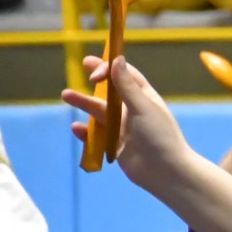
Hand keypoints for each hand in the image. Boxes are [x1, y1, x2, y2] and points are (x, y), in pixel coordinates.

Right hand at [62, 58, 209, 199]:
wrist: (165, 172)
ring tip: (65, 95)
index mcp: (144, 97)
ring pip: (99, 112)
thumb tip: (117, 59)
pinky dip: (86, 132)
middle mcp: (132, 110)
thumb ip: (127, 86)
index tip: (95, 70)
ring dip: (84, 103)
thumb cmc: (159, 136)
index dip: (111, 67)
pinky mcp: (115, 145)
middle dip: (97, 79)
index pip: (125, 75)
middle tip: (83, 64)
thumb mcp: (142, 107)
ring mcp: (123, 128)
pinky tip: (76, 127)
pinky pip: (96, 135)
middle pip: (110, 91)